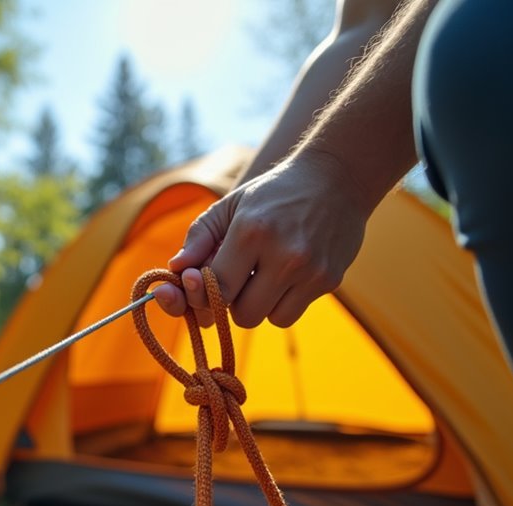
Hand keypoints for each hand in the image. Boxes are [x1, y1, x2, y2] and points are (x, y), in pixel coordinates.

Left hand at [153, 152, 376, 327]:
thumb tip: (176, 269)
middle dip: (231, 303)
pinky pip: (291, 314)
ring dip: (258, 306)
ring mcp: (311, 272)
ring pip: (268, 319)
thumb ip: (199, 237)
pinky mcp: (330, 281)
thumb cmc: (273, 194)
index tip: (199, 282)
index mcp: (252, 232)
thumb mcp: (231, 205)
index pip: (217, 287)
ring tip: (261, 275)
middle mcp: (284, 255)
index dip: (202, 293)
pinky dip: (281, 304)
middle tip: (234, 279)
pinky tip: (283, 277)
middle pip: (242, 314)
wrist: (336, 179)